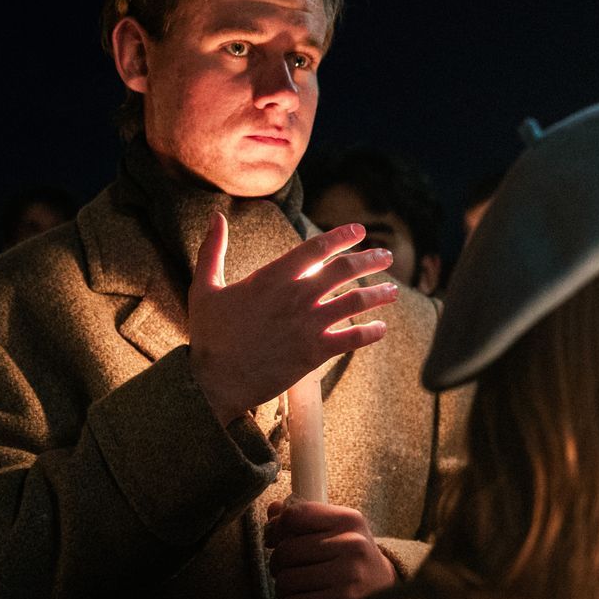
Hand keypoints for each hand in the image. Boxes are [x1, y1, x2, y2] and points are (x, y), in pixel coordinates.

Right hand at [188, 214, 398, 423]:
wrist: (216, 381)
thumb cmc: (209, 334)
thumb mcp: (205, 286)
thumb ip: (213, 250)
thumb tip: (215, 216)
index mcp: (272, 277)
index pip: (316, 247)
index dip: (342, 236)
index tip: (359, 231)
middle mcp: (296, 296)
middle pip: (344, 270)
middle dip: (369, 259)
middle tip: (386, 256)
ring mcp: (308, 324)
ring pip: (355, 301)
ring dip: (378, 294)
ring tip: (393, 291)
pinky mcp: (315, 352)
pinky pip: (353, 338)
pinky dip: (371, 332)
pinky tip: (381, 328)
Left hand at [266, 499, 396, 598]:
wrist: (385, 591)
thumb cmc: (352, 559)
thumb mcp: (337, 531)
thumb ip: (304, 518)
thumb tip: (273, 509)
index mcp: (350, 520)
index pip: (295, 515)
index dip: (276, 528)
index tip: (275, 539)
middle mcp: (353, 545)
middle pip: (285, 551)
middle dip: (278, 564)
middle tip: (288, 570)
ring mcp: (350, 576)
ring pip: (286, 581)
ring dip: (284, 589)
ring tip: (299, 589)